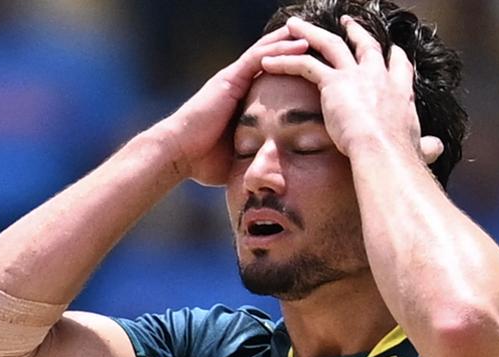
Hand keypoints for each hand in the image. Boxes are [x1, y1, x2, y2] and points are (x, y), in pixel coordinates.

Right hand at [157, 27, 308, 185]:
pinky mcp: (229, 80)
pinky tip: (299, 44)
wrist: (179, 154)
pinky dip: (279, 49)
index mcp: (240, 102)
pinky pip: (258, 58)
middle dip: (292, 51)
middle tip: (319, 43)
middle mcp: (236, 86)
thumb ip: (255, 158)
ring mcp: (232, 80)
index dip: (290, 72)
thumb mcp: (239, 158)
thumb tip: (273, 178)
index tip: (313, 70)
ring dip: (291, 44)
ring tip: (314, 35)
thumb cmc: (204, 162)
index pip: (269, 81)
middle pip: (270, 61)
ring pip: (267, 53)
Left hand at [261, 17, 442, 165]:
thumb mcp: (418, 148)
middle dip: (355, 31)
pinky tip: (267, 60)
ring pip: (329, 45)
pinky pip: (304, 64)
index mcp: (400, 92)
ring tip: (294, 25)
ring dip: (309, 34)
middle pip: (365, 45)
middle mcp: (379, 76)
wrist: (384, 152)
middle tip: (346, 22)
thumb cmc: (400, 157)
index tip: (391, 49)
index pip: (398, 66)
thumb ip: (425, 147)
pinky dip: (284, 61)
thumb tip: (437, 149)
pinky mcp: (333, 83)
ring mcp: (356, 75)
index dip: (393, 56)